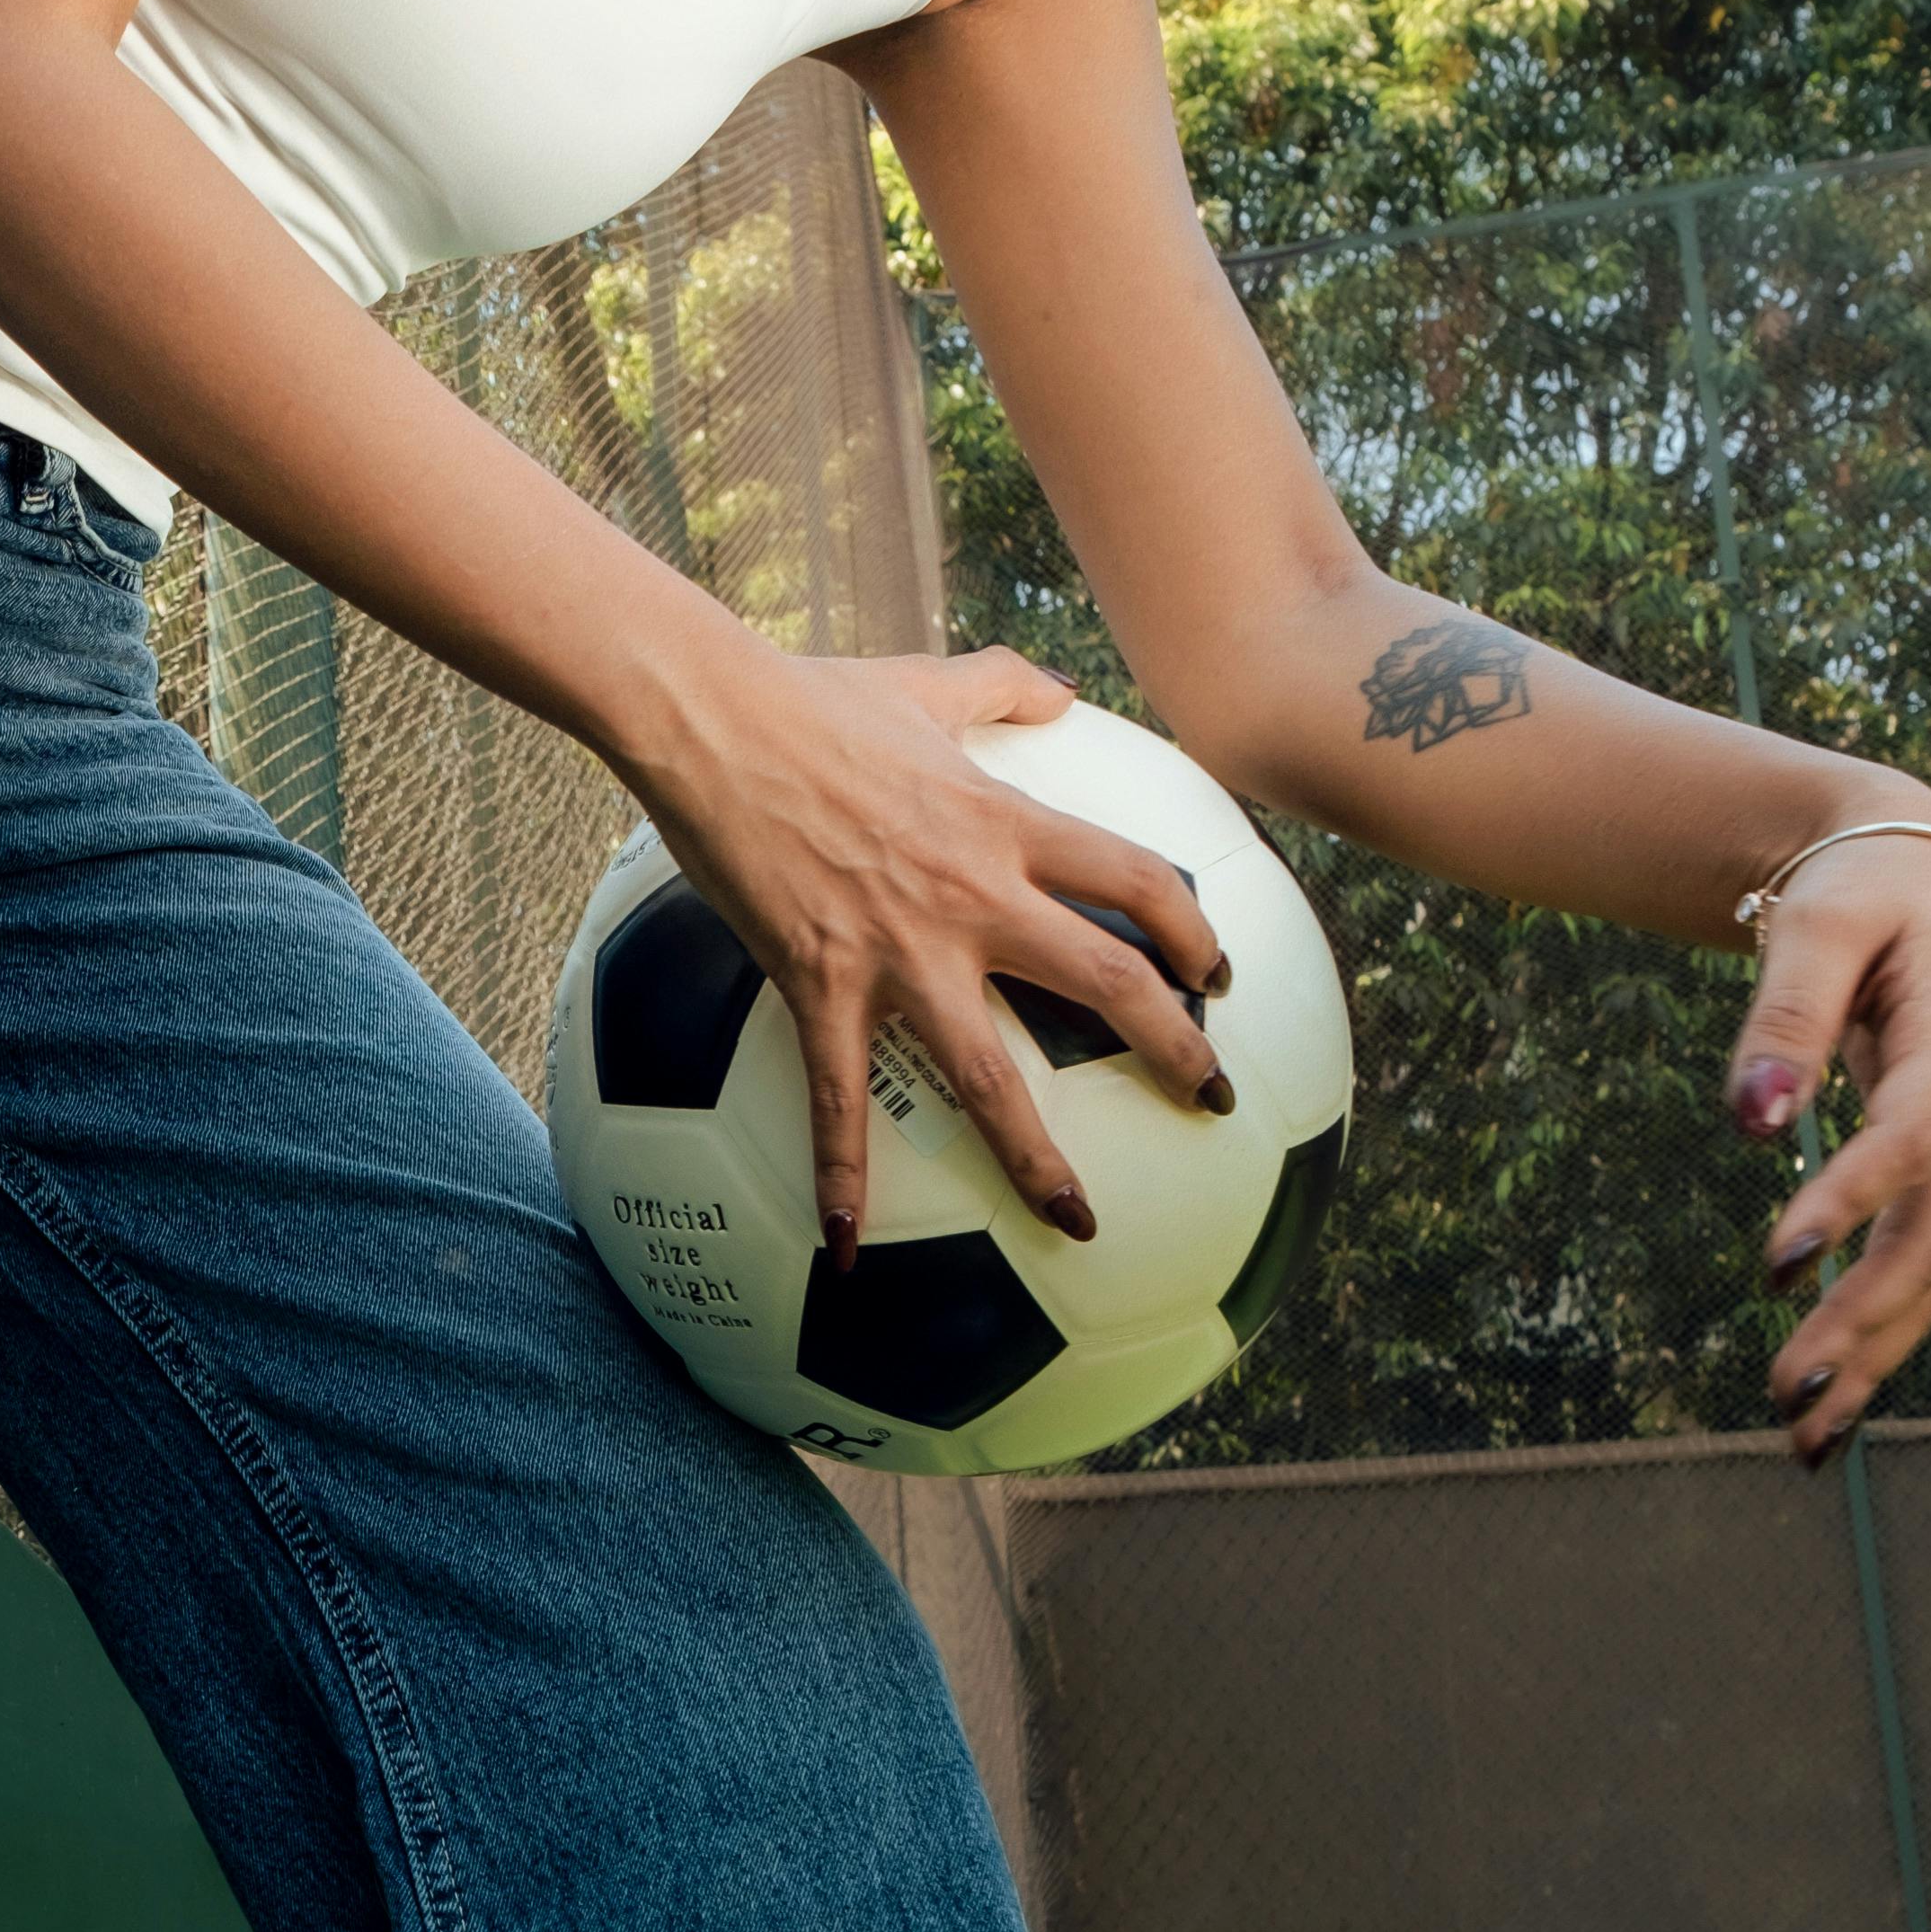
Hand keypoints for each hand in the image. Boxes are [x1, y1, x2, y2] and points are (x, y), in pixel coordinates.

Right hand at [630, 639, 1238, 1254]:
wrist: (710, 716)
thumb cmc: (810, 696)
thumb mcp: (924, 683)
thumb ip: (999, 686)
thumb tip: (1057, 689)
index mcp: (1006, 825)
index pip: (1138, 881)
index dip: (1195, 930)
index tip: (1220, 975)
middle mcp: (975, 896)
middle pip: (1107, 984)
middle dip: (1177, 1051)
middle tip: (1214, 1101)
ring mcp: (899, 950)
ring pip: (992, 1073)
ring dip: (1041, 1159)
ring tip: (1079, 1222)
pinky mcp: (819, 981)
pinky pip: (833, 1099)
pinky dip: (840, 1178)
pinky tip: (841, 1248)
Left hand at [1733, 840, 1930, 1460]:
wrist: (1920, 879)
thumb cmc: (1858, 891)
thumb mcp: (1815, 922)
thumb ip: (1781, 1016)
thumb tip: (1754, 1123)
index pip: (1910, 1138)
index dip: (1849, 1204)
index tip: (1774, 1266)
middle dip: (1864, 1320)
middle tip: (1784, 1390)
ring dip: (1877, 1356)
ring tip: (1803, 1436)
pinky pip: (1930, 1269)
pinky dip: (1885, 1338)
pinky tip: (1834, 1403)